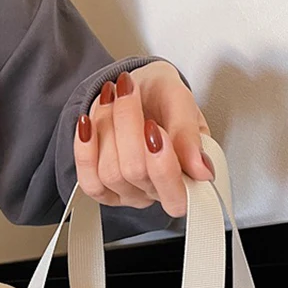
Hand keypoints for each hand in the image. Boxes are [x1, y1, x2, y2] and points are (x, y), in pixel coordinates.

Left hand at [73, 61, 212, 217]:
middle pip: (136, 173)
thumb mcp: (182, 102)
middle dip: (128, 123)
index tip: (154, 126)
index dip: (163, 167)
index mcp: (186, 178)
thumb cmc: (163, 98)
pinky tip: (87, 123)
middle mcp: (155, 192)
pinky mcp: (100, 189)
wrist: (137, 89)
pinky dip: (84, 148)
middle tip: (129, 91)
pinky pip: (88, 181)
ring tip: (113, 98)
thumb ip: (190, 134)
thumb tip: (203, 170)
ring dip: (106, 126)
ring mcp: (126, 193)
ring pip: (110, 173)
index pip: (176, 197)